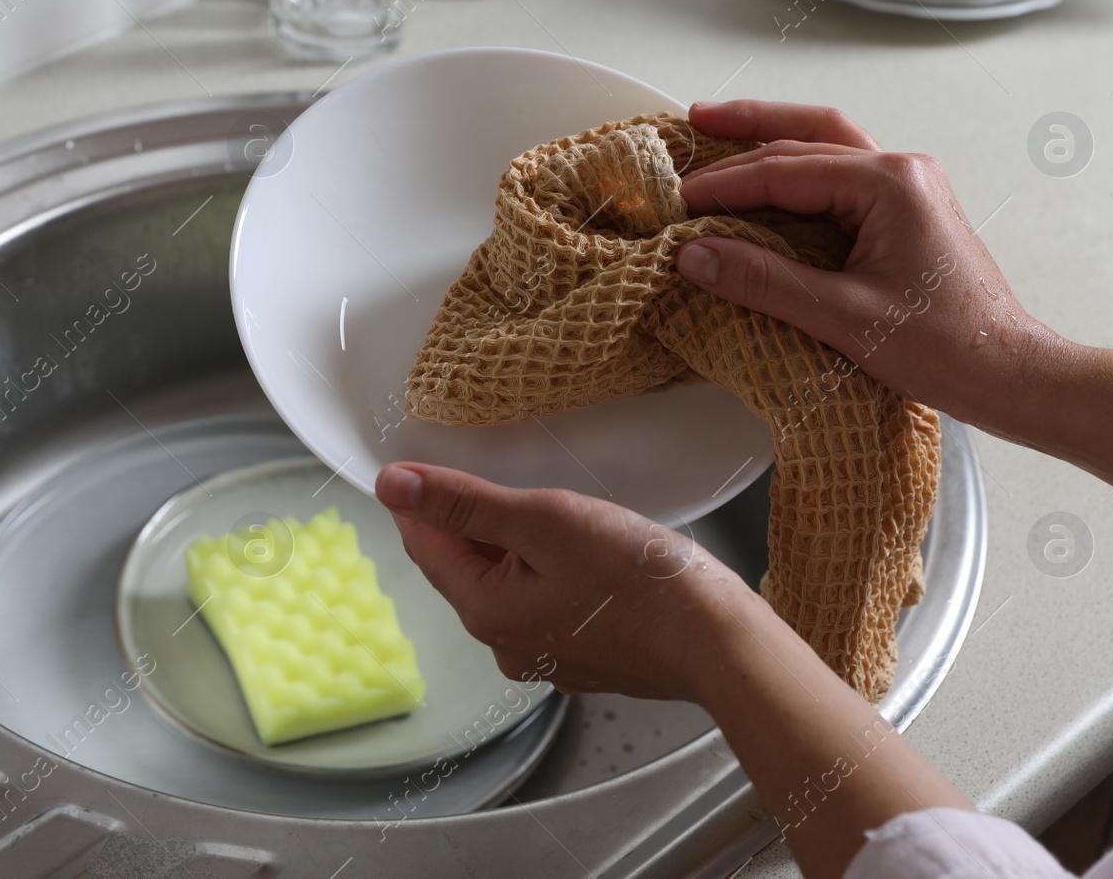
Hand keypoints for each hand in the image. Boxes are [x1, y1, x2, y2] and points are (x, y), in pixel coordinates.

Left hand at [374, 462, 746, 700]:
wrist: (719, 644)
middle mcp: (506, 643)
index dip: (420, 498)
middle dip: (472, 518)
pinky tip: (584, 546)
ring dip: (515, 541)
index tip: (427, 457)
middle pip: (466, 564)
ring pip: (508, 580)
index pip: (425, 544)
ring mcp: (545, 654)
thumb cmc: (640, 581)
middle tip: (500, 471)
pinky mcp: (583, 654)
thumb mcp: (545, 519)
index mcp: (485, 610)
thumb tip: (393, 485)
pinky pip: (546, 599)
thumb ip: (465, 502)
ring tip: (550, 505)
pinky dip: (551, 567)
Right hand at [673, 99, 1056, 424]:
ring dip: (769, 133)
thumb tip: (696, 256)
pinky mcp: (905, 210)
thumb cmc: (945, 348)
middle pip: (804, 136)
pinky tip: (767, 172)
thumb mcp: (842, 317)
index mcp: (889, 185)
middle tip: (685, 138)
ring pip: (824, 141)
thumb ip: (764, 282)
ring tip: (717, 124)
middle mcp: (901, 171)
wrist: (1008, 371)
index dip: (723, 185)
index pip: (784, 171)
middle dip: (740, 141)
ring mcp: (907, 187)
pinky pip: (839, 170)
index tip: (677, 202)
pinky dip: (795, 165)